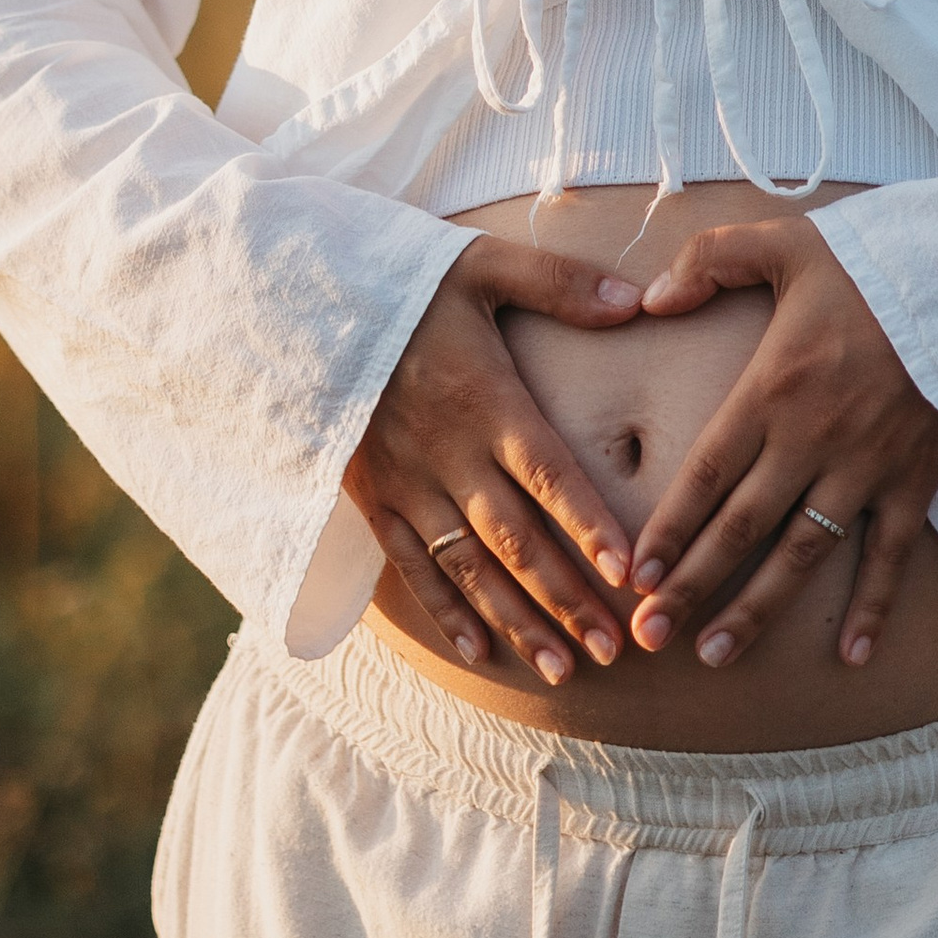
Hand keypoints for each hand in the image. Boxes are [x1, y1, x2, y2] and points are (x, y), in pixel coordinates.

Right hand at [344, 238, 643, 685]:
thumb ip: (559, 283)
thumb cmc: (404, 282)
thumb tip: (635, 298)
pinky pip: (412, 565)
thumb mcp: (482, 266)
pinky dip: (446, 612)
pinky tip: (482, 652)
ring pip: (470, 567)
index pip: (550, 474)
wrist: (302, 304)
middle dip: (567, 598)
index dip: (590, 525)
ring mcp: (409, 483)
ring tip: (565, 670)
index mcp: (486, 400)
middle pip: (517, 539)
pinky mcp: (374, 497)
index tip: (632, 572)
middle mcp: (450, 454)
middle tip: (614, 648)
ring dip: (518, 621)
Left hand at [625, 212, 937, 671]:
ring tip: (715, 654)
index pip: (708, 473)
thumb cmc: (875, 261)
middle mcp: (813, 439)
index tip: (636, 573)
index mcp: (773, 388)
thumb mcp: (784, 242)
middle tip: (650, 634)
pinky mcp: (915, 481)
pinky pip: (890, 556)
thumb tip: (652, 298)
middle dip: (692, 585)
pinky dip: (872, 608)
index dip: (670, 527)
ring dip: (758, 609)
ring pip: (802, 553)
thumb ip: (710, 260)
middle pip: (741, 527)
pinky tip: (851, 656)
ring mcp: (867, 467)